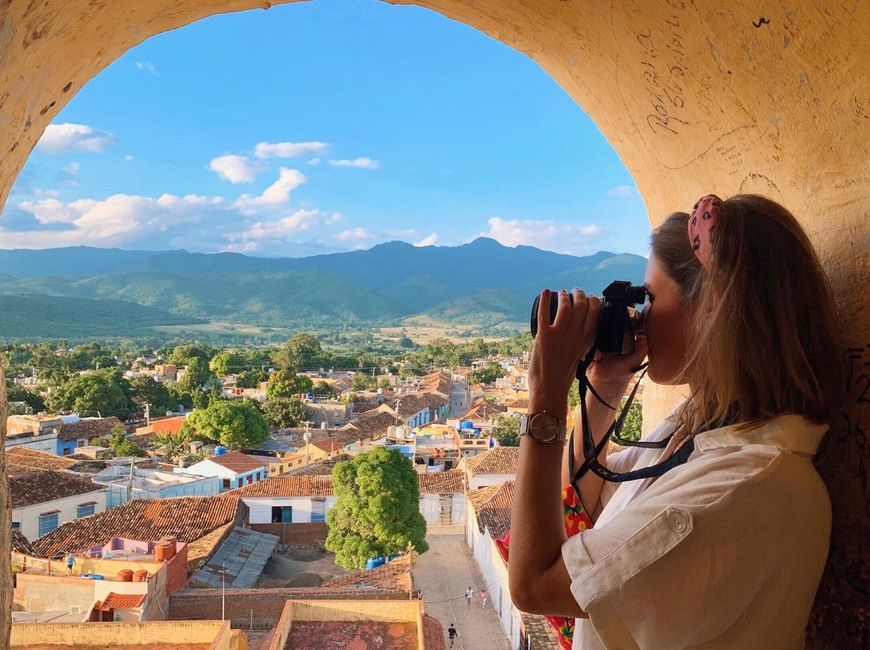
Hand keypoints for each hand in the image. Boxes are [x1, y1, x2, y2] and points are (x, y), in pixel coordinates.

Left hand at [528, 289, 600, 417]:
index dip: (593, 301)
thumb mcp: (580, 356)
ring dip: (564, 296)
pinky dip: (545, 301)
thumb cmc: (563, 376)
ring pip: (566, 307)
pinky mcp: (544, 337)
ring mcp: (560, 336)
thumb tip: (582, 331)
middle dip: (579, 294)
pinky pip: (545, 314)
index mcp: (586, 341)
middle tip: (574, 292)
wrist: (550, 390)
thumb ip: (582, 342)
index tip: (589, 298)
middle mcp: (575, 336)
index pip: (595, 313)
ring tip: (562, 293)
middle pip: (582, 306)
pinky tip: (545, 293)